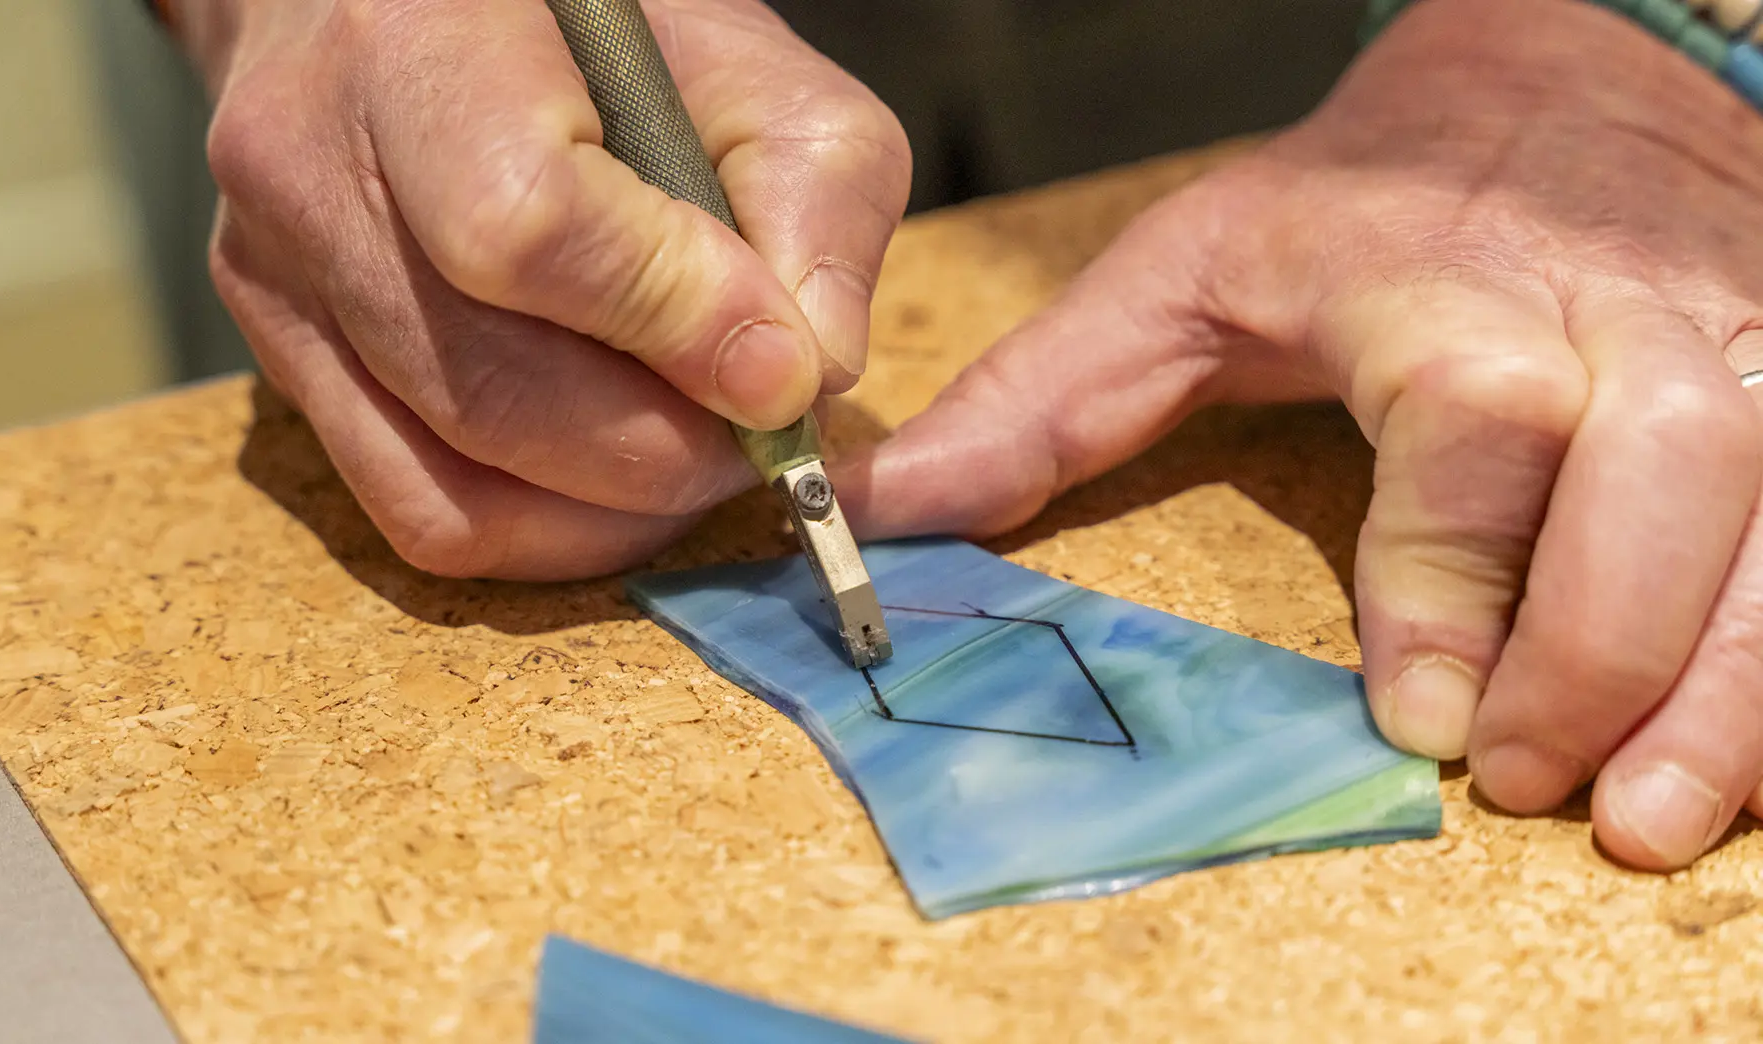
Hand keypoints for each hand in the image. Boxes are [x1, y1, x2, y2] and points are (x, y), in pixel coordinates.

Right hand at [173, 0, 908, 579]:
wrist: (409, 18)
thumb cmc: (593, 34)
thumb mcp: (747, 68)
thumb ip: (810, 201)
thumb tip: (806, 378)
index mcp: (417, 47)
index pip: (522, 229)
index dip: (672, 323)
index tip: (779, 370)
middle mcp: (309, 168)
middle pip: (495, 394)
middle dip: (669, 449)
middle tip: (761, 436)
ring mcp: (279, 283)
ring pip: (457, 487)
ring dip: (619, 509)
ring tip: (698, 456)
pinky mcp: (285, 369)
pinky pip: (423, 518)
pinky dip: (550, 536)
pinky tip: (617, 489)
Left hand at [840, 0, 1762, 869]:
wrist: (1569, 77)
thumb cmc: (1367, 199)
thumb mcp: (1185, 272)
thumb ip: (1045, 397)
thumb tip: (889, 514)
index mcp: (1435, 283)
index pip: (1476, 422)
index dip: (1458, 573)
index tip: (1425, 714)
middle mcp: (1606, 311)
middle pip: (1657, 469)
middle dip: (1603, 644)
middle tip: (1533, 783)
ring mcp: (1732, 343)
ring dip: (1731, 680)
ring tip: (1655, 818)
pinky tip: (1740, 756)